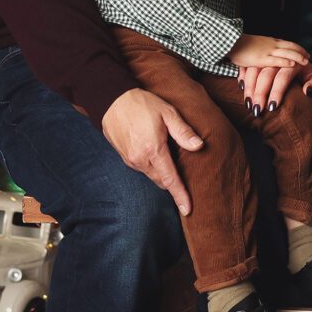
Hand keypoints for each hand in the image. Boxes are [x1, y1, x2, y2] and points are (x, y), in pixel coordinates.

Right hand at [101, 88, 203, 215]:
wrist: (112, 101)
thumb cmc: (143, 104)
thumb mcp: (168, 113)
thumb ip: (183, 131)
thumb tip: (199, 146)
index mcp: (153, 150)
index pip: (170, 180)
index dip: (180, 195)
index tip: (188, 210)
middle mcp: (140, 160)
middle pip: (162, 181)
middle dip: (174, 183)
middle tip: (187, 179)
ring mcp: (130, 161)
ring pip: (152, 176)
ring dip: (163, 173)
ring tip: (172, 161)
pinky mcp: (125, 158)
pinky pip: (143, 169)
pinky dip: (153, 166)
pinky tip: (157, 154)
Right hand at [228, 34, 308, 68]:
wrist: (231, 42)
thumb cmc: (240, 46)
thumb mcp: (255, 46)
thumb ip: (263, 50)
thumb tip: (267, 57)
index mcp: (270, 41)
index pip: (288, 43)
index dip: (298, 48)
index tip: (305, 51)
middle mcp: (271, 44)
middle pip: (290, 47)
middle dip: (301, 52)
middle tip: (309, 57)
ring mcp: (267, 51)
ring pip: (287, 53)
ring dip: (298, 57)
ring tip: (306, 62)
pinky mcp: (261, 59)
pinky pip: (276, 60)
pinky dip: (286, 62)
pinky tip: (293, 65)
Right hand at [239, 62, 311, 112]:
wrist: (301, 57)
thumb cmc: (307, 73)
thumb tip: (307, 90)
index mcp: (294, 62)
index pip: (284, 76)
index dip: (277, 91)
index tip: (272, 107)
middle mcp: (280, 56)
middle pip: (267, 73)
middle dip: (261, 92)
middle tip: (257, 109)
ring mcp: (267, 55)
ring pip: (255, 69)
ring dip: (250, 86)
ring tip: (248, 103)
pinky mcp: (258, 56)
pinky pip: (247, 65)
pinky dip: (243, 75)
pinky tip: (241, 87)